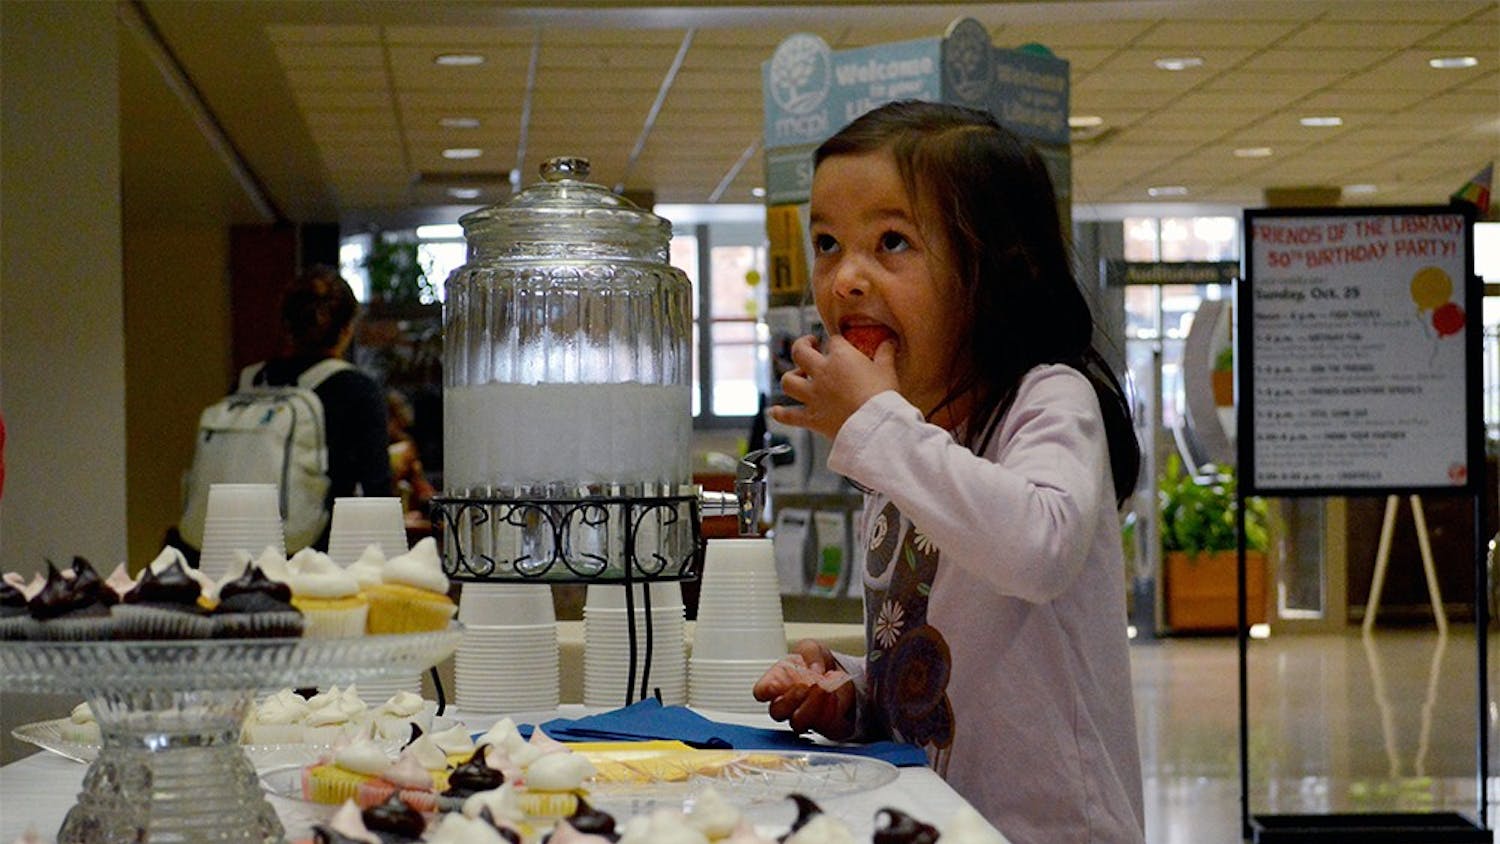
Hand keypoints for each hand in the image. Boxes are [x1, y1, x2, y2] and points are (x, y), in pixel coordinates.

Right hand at [753, 640, 856, 740]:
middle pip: (776, 712)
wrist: (839, 676)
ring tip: (823, 687)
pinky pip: (820, 723)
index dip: (765, 691)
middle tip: (806, 684)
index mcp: (776, 681)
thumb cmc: (815, 663)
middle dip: (792, 698)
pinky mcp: (820, 724)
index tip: (775, 685)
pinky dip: (828, 707)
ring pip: (797, 723)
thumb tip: (814, 669)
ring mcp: (801, 716)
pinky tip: (832, 693)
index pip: (761, 692)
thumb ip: (809, 652)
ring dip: (812, 704)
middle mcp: (785, 702)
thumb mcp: (812, 647)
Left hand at [768, 334, 896, 440]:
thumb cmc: (882, 397)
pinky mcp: (811, 417)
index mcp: (840, 357)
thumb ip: (885, 353)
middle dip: (802, 345)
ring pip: (788, 381)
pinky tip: (775, 410)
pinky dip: (780, 413)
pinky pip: (788, 415)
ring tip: (797, 376)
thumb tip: (889, 342)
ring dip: (790, 377)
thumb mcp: (887, 370)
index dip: (837, 343)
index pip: (834, 341)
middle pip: (800, 351)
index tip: (842, 347)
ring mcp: (813, 395)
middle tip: (809, 345)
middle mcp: (822, 373)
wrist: (875, 426)